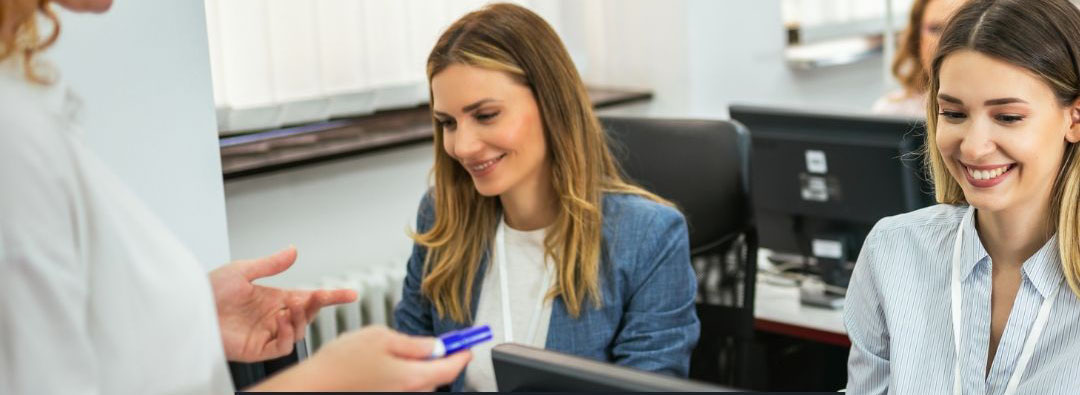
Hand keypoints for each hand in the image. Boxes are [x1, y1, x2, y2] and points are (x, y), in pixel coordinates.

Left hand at [209, 246, 356, 361]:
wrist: (188, 309)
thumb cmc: (209, 289)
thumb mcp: (242, 270)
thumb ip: (271, 264)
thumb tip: (294, 250)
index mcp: (273, 298)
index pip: (308, 298)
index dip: (331, 297)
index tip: (352, 294)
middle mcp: (272, 316)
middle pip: (307, 315)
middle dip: (316, 306)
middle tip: (315, 296)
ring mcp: (265, 333)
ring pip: (298, 332)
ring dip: (300, 319)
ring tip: (290, 307)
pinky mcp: (256, 349)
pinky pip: (281, 347)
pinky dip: (286, 334)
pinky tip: (279, 320)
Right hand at [251, 326, 471, 390]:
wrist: (312, 385)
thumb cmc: (340, 363)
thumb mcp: (381, 337)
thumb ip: (414, 343)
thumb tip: (435, 345)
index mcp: (414, 377)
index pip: (452, 367)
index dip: (462, 353)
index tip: (469, 344)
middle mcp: (409, 394)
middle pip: (435, 377)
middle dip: (433, 360)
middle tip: (418, 344)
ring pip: (418, 383)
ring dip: (413, 369)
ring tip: (385, 356)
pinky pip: (402, 388)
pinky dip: (398, 377)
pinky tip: (377, 368)